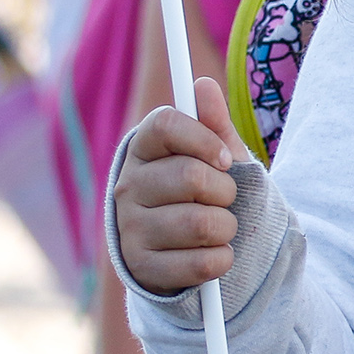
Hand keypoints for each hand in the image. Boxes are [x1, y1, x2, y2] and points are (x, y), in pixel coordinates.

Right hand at [117, 80, 243, 294]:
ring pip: (200, 223)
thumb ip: (213, 125)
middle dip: (226, 191)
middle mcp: (126, 186)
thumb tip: (203, 85)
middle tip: (224, 199)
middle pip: (192, 177)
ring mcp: (130, 228)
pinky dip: (222, 260)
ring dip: (227, 228)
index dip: (204, 139)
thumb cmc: (203, 195)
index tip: (226, 160)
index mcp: (142, 149)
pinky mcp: (142, 267)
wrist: (185, 253)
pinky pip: (201, 263)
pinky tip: (214, 255)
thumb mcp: (214, 158)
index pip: (166, 124)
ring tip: (220, 228)